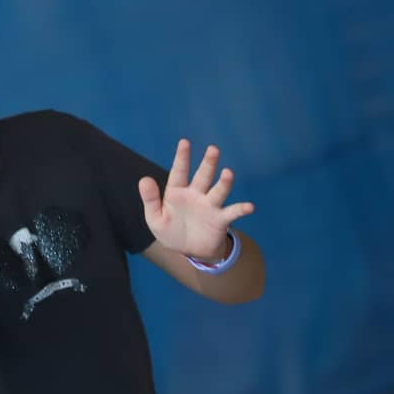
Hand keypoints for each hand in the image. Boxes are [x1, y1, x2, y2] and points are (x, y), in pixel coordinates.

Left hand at [138, 140, 254, 259]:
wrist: (189, 251)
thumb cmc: (171, 232)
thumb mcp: (155, 218)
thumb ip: (151, 200)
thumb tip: (144, 179)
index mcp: (177, 192)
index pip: (179, 172)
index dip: (182, 157)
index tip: (184, 142)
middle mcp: (196, 195)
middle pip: (203, 176)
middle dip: (208, 163)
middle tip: (213, 149)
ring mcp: (210, 206)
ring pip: (218, 191)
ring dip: (224, 182)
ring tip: (228, 172)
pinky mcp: (220, 220)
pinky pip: (232, 212)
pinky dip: (241, 209)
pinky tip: (249, 207)